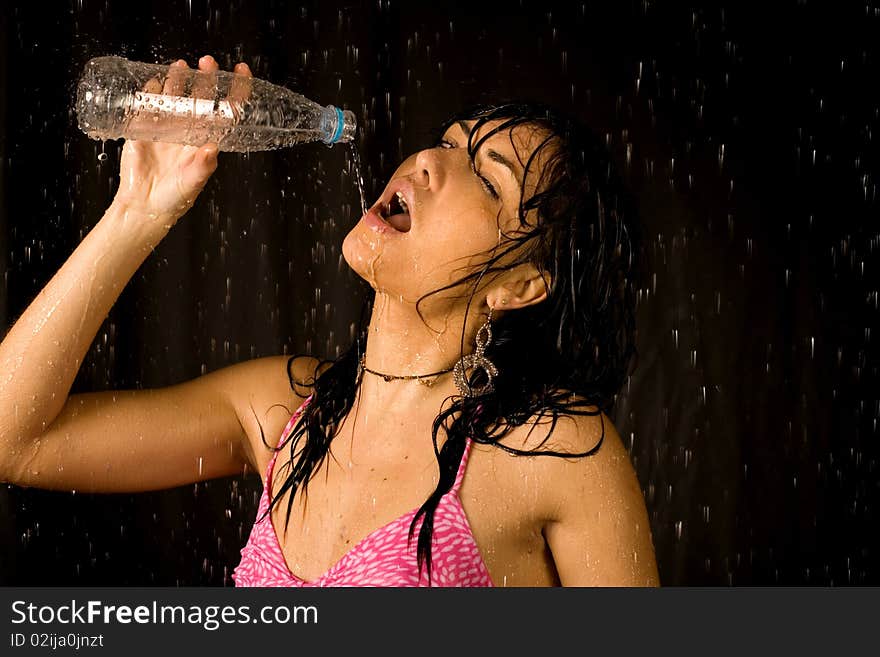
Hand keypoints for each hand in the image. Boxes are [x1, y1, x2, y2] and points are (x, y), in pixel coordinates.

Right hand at [111, 55, 252, 224]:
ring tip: (181, 64)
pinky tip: (155, 81)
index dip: (237, 91)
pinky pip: (148, 103)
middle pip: (201, 97)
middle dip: (206, 78)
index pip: (227, 111)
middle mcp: (190, 130)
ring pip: (175, 96)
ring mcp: (167, 127)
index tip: (241, 70)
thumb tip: (213, 149)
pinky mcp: (144, 128)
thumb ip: (203, 167)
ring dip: (178, 79)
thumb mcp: (192, 184)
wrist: (144, 205)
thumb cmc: (175, 198)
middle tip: (207, 61)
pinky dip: (151, 91)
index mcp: (207, 140)